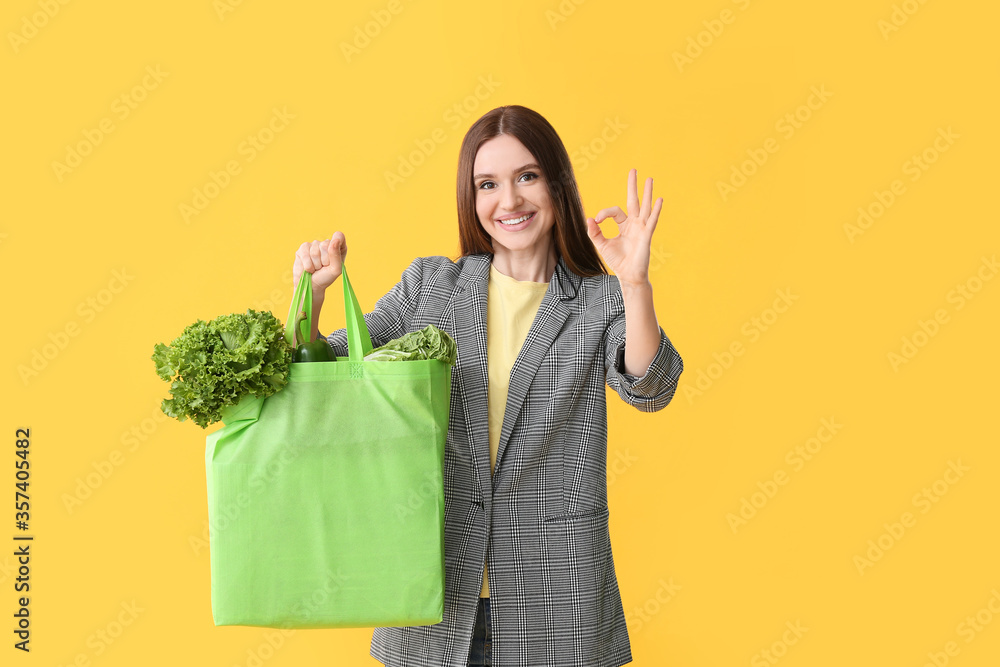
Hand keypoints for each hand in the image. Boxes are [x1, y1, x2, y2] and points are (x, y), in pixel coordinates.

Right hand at [292, 232, 346, 294]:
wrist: (311, 285)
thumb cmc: (325, 277)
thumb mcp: (335, 269)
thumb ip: (336, 255)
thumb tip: (334, 241)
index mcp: (339, 247)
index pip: (339, 236)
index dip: (336, 243)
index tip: (334, 254)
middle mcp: (327, 243)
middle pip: (326, 245)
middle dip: (325, 261)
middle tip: (323, 267)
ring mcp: (314, 244)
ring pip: (315, 252)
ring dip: (316, 265)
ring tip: (316, 268)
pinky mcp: (303, 248)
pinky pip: (305, 254)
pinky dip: (308, 265)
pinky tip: (309, 268)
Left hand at [586, 169, 663, 287]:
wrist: (627, 275)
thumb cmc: (617, 261)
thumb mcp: (602, 245)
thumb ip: (595, 232)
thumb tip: (588, 218)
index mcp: (624, 225)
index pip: (615, 211)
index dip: (604, 213)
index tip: (596, 221)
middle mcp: (634, 224)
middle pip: (634, 201)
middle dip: (633, 186)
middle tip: (633, 170)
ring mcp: (642, 228)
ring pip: (645, 207)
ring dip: (647, 193)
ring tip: (649, 179)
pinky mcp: (646, 235)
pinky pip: (652, 220)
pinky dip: (656, 210)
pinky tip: (659, 199)